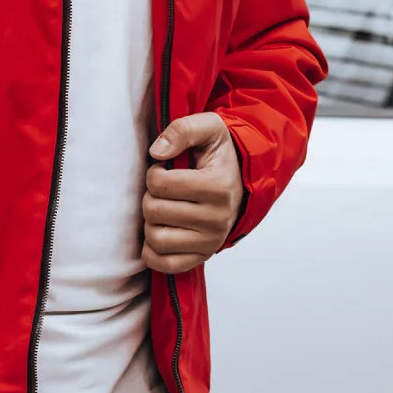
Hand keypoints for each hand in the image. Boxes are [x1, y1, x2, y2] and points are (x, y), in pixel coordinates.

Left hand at [141, 112, 243, 274]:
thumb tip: (156, 152)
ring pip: (156, 238)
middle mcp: (217, 219)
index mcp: (217, 187)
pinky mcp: (202, 257)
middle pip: (154, 211)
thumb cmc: (219, 156)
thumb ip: (183, 130)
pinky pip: (164, 264)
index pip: (160, 184)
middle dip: (151, 197)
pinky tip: (160, 232)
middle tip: (164, 192)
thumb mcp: (209, 128)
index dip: (154, 173)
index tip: (166, 170)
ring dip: (151, 223)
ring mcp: (210, 242)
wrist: (241, 182)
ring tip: (164, 210)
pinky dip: (152, 251)